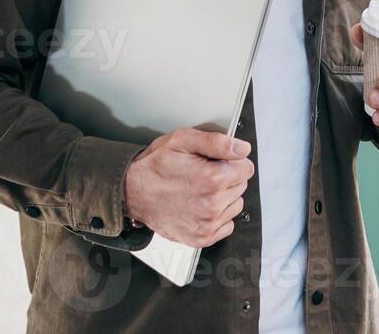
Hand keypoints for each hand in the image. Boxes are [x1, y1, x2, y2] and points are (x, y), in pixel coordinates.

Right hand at [122, 127, 253, 246]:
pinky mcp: (202, 238)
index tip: (217, 162)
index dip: (232, 161)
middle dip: (227, 178)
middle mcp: (213, 204)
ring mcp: (207, 224)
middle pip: (241, 185)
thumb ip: (217, 142)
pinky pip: (227, 225)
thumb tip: (242, 149)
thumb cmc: (155, 166)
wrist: (131, 192)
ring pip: (236, 204)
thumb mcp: (183, 140)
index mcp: (213, 178)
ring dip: (224, 197)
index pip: (247, 168)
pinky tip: (201, 206)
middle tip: (203, 174)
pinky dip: (218, 216)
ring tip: (200, 190)